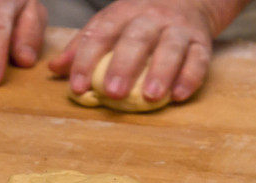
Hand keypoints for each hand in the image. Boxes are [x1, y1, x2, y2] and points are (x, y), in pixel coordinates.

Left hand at [48, 0, 247, 101]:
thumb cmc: (140, 20)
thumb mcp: (110, 24)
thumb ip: (83, 46)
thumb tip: (53, 69)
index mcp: (123, 13)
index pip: (100, 33)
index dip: (85, 60)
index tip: (76, 87)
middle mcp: (151, 18)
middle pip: (136, 39)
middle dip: (123, 66)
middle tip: (112, 93)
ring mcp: (178, 29)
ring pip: (170, 48)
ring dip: (160, 72)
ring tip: (150, 97)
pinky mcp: (202, 42)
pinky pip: (199, 58)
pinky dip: (190, 77)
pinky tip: (179, 95)